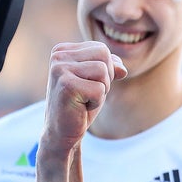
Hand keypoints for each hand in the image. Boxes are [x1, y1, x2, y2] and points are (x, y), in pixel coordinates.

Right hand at [41, 40, 127, 154]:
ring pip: (103, 71)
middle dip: (105, 78)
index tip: (88, 84)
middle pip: (104, 55)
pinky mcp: (66, 85)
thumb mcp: (97, 81)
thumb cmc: (80, 105)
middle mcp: (58, 56)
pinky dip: (97, 101)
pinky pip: (100, 89)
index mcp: (63, 50)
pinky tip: (81, 107)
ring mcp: (60, 69)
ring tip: (84, 99)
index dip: (105, 69)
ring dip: (101, 90)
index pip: (101, 49)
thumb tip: (122, 69)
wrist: (62, 132)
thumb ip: (110, 67)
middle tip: (88, 93)